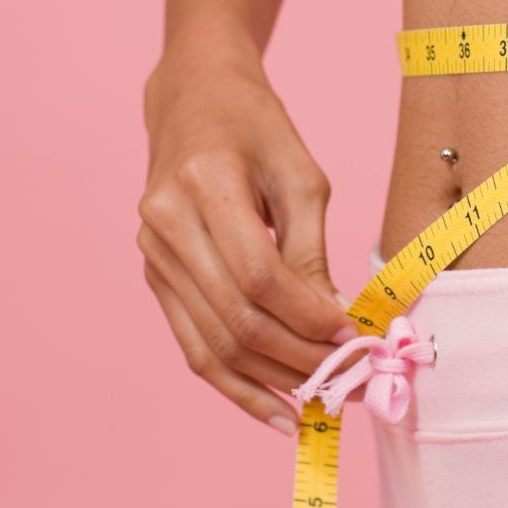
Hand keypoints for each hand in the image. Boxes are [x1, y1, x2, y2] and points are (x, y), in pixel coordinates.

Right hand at [136, 46, 360, 435]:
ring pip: (211, 342)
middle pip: (234, 317)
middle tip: (348, 382)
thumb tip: (332, 324)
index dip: (308, 316)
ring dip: (269, 380)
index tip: (354, 338)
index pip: (258, 276)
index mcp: (203, 184)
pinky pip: (192, 341)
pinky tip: (271, 407)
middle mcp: (165, 223)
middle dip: (297, 358)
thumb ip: (311, 250)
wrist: (194, 99)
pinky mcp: (154, 274)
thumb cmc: (257, 127)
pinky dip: (233, 381)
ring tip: (319, 403)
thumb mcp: (300, 174)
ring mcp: (152, 253)